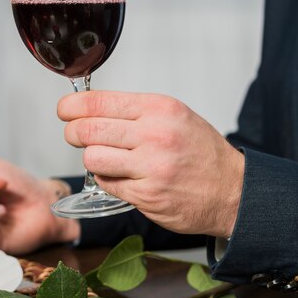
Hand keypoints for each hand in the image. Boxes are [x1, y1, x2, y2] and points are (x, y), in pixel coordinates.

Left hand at [58, 91, 244, 237]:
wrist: (233, 190)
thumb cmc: (199, 150)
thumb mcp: (173, 115)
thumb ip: (133, 111)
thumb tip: (89, 109)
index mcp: (158, 109)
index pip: (98, 102)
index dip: (71, 107)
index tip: (64, 110)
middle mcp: (154, 135)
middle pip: (88, 130)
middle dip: (73, 133)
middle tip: (74, 135)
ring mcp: (150, 167)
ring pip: (92, 158)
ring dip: (92, 159)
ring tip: (105, 158)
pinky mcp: (146, 195)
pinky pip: (106, 183)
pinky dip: (108, 179)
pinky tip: (123, 176)